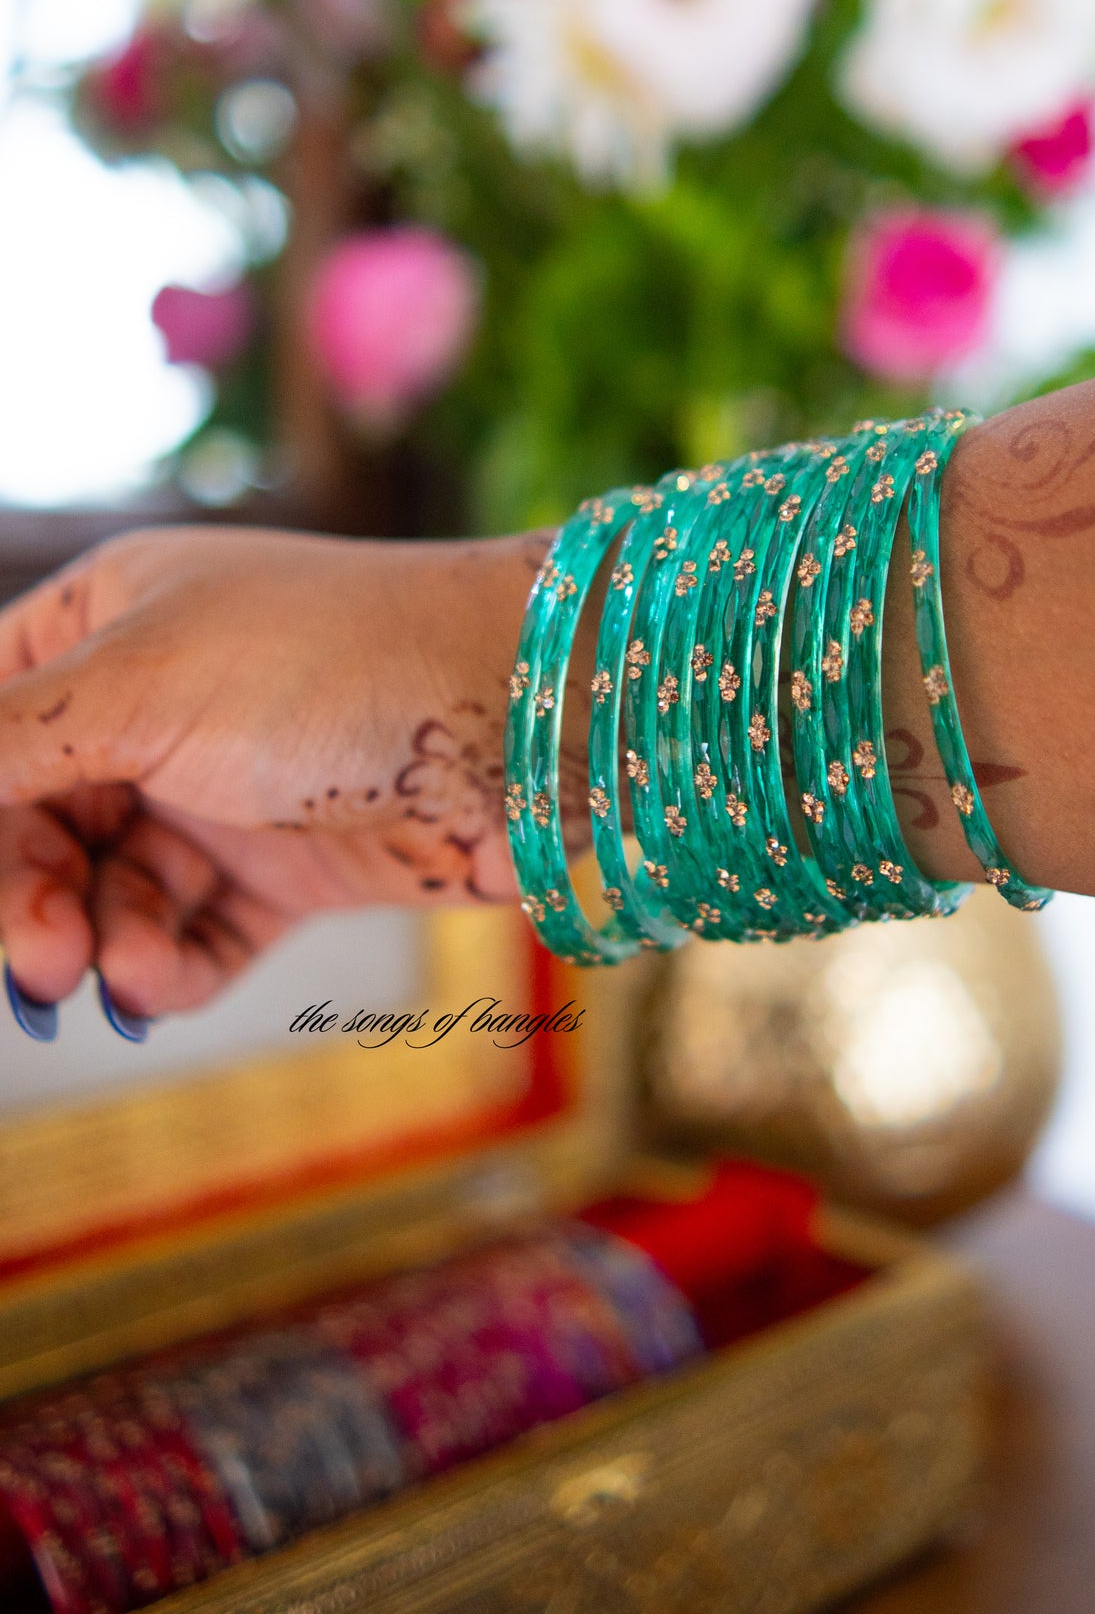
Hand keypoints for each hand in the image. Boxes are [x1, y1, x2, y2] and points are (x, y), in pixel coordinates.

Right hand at [0, 524, 545, 1020]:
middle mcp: (154, 706)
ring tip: (125, 975)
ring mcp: (221, 788)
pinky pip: (193, 934)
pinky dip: (170, 967)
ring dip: (103, 941)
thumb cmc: (332, 662)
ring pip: (108, 891)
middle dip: (25, 896)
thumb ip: (3, 746)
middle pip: (33, 823)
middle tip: (43, 964)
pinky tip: (161, 987)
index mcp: (105, 626)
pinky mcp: (287, 868)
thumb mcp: (135, 688)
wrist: (522, 716)